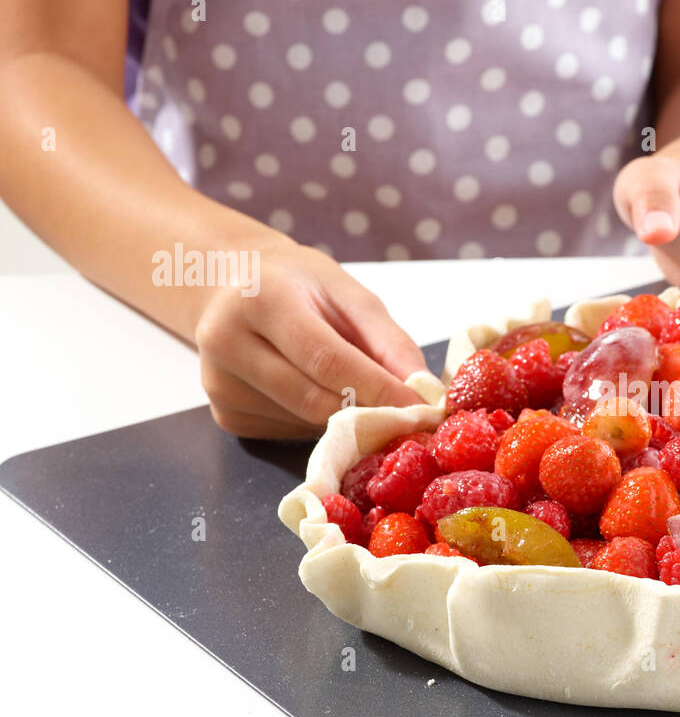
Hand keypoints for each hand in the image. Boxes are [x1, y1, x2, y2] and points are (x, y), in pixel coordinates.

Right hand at [192, 240, 427, 438]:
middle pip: (313, 400)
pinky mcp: (226, 415)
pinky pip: (289, 432)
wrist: (230, 283)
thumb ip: (389, 340)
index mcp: (259, 298)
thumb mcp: (348, 293)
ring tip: (364, 395)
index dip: (379, 390)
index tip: (420, 409)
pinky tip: (319, 394)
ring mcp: (220, 385)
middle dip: (369, 414)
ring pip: (304, 423)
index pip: (327, 360)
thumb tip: (423, 390)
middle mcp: (227, 343)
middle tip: (410, 420)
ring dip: (346, 421)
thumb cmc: (296, 284)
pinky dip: (318, 424)